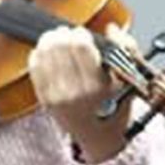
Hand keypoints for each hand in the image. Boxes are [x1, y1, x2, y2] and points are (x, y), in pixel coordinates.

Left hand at [28, 23, 136, 162]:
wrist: (99, 136)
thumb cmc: (116, 106)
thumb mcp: (130, 78)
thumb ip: (127, 48)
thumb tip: (112, 28)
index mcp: (98, 86)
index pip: (80, 46)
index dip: (81, 34)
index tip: (84, 35)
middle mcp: (75, 92)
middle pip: (59, 45)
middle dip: (64, 35)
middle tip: (70, 36)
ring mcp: (57, 96)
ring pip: (44, 52)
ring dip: (51, 40)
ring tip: (58, 41)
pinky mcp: (44, 98)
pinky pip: (34, 65)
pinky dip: (39, 53)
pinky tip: (48, 53)